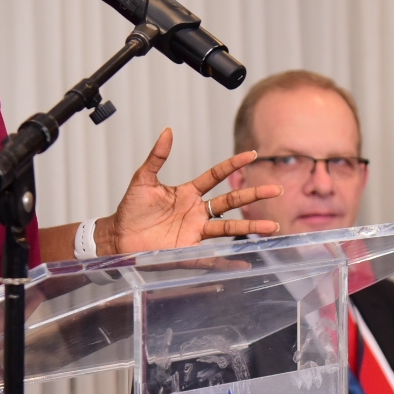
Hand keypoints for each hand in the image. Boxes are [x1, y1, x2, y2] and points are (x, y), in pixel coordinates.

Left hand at [99, 129, 282, 254]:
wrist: (118, 237)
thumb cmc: (130, 209)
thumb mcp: (143, 180)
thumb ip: (157, 157)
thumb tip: (167, 131)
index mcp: (188, 193)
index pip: (216, 176)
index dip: (233, 165)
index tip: (252, 154)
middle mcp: (197, 212)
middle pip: (231, 202)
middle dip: (253, 195)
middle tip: (275, 190)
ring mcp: (195, 232)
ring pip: (229, 229)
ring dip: (250, 228)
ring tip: (272, 228)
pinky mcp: (188, 252)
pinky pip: (212, 256)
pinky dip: (228, 261)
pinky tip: (245, 261)